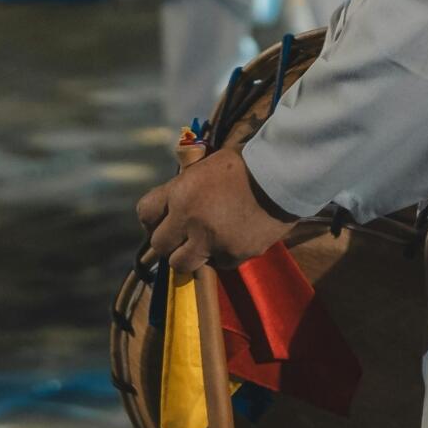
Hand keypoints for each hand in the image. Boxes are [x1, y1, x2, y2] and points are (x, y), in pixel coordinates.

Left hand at [137, 148, 297, 275]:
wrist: (283, 175)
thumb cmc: (245, 163)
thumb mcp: (205, 166)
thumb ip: (185, 188)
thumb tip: (173, 205)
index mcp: (181, 193)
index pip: (144, 212)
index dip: (151, 218)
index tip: (161, 220)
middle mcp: (190, 221)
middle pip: (160, 246)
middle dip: (169, 241)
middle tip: (182, 235)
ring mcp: (212, 242)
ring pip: (184, 264)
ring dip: (191, 254)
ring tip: (206, 241)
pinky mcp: (234, 256)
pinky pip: (218, 263)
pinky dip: (221, 254)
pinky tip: (234, 237)